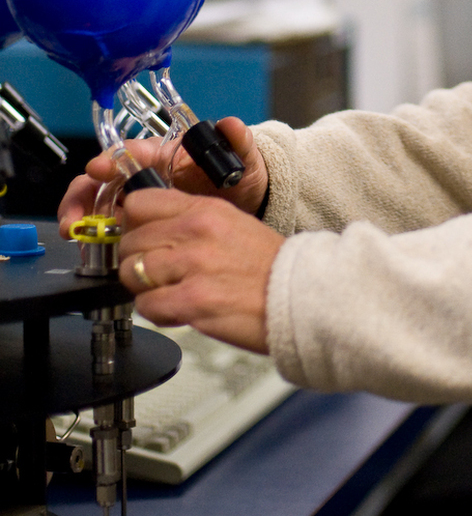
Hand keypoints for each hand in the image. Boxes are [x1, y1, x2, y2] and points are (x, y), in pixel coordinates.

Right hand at [57, 117, 269, 238]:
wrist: (246, 210)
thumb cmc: (240, 179)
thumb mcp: (244, 161)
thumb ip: (238, 142)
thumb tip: (230, 124)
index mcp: (167, 154)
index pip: (133, 151)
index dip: (112, 158)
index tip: (98, 168)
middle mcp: (146, 175)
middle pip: (103, 178)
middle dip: (83, 193)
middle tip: (74, 216)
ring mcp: (139, 199)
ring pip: (98, 202)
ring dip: (82, 215)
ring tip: (75, 233)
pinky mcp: (138, 223)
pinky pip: (108, 227)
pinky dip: (94, 236)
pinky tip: (89, 248)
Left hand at [118, 189, 283, 352]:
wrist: (298, 295)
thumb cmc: (266, 265)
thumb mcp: (231, 223)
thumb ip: (191, 220)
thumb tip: (148, 227)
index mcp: (205, 210)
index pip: (139, 203)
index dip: (133, 223)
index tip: (139, 236)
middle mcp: (196, 232)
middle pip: (130, 241)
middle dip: (136, 260)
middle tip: (155, 272)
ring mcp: (193, 266)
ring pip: (132, 273)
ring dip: (144, 287)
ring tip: (167, 292)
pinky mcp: (192, 300)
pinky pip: (146, 305)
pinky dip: (157, 311)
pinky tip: (177, 309)